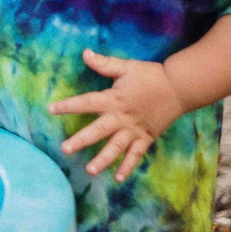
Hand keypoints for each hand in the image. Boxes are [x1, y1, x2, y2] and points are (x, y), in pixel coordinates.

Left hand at [47, 49, 185, 181]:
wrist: (180, 87)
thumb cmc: (151, 75)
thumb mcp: (126, 67)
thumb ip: (104, 64)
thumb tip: (85, 53)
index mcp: (114, 99)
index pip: (86, 103)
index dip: (68, 105)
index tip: (51, 109)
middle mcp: (121, 118)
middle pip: (97, 131)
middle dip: (80, 140)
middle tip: (65, 149)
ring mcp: (134, 130)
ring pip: (115, 148)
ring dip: (102, 160)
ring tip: (89, 170)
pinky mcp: (146, 138)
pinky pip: (136, 155)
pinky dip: (128, 167)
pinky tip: (118, 178)